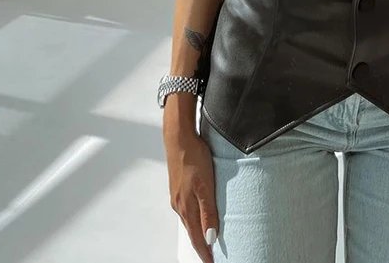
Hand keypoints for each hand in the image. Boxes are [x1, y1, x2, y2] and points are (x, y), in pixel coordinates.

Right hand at [165, 129, 218, 262]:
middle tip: (211, 257)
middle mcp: (179, 205)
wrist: (179, 139)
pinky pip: (187, 209)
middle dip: (201, 246)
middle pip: (192, 232)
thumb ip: (208, 211)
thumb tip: (210, 237)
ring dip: (197, 232)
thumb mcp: (205, 185)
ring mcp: (178, 196)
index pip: (197, 238)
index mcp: (186, 207)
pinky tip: (199, 216)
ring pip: (189, 220)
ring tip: (207, 241)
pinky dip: (194, 218)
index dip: (205, 252)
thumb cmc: (193, 159)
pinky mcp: (178, 187)